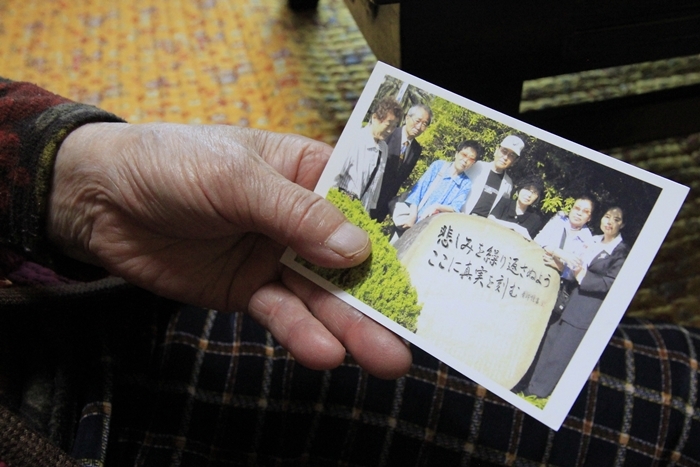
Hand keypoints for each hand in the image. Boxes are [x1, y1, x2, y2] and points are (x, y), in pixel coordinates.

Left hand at [48, 123, 410, 378]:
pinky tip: (323, 353)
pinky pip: (282, 313)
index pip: (365, 203)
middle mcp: (300, 218)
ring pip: (322, 294)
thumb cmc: (172, 164)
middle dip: (381, 296)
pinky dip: (301, 333)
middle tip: (415, 332)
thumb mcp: (236, 177)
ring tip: (385, 358)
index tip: (436, 269)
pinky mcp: (249, 289)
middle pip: (351, 259)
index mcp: (307, 172)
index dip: (399, 234)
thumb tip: (358, 250)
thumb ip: (297, 213)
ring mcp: (276, 256)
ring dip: (351, 326)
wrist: (100, 200)